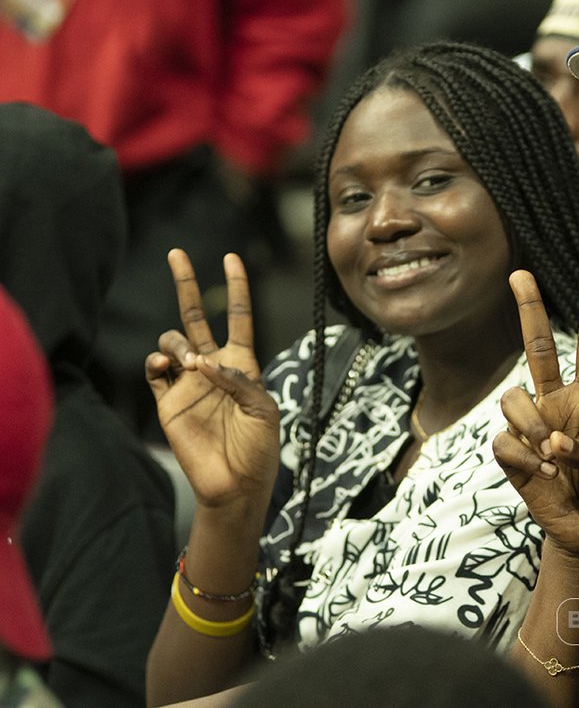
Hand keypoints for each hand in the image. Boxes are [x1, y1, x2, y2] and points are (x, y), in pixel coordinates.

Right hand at [145, 249, 279, 511]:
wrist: (234, 485)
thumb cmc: (258, 449)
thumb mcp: (264, 410)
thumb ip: (239, 381)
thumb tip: (202, 362)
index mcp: (243, 364)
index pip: (238, 317)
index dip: (236, 288)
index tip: (231, 258)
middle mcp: (212, 367)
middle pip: (196, 316)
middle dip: (186, 285)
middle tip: (176, 253)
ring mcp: (187, 382)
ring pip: (171, 340)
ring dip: (177, 341)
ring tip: (188, 362)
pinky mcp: (167, 401)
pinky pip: (154, 370)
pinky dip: (157, 361)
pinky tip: (168, 365)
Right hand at [494, 267, 578, 567]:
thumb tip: (550, 442)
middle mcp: (555, 404)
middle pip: (539, 347)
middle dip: (529, 309)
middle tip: (520, 274)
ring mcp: (530, 427)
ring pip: (513, 398)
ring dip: (532, 425)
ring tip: (553, 459)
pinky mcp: (512, 454)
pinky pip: (507, 442)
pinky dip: (528, 461)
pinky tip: (546, 478)